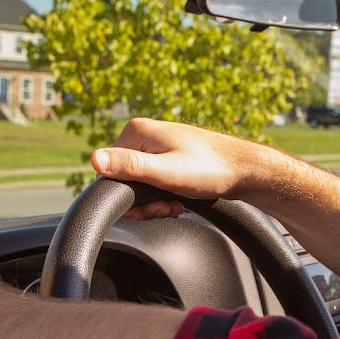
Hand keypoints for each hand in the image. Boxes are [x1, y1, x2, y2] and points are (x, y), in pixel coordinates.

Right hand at [90, 118, 275, 219]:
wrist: (245, 170)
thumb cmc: (211, 170)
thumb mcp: (167, 173)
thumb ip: (130, 167)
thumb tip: (94, 160)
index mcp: (136, 132)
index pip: (108, 173)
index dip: (126, 197)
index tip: (154, 205)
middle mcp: (142, 134)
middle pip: (123, 180)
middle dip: (143, 202)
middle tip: (167, 206)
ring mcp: (154, 145)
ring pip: (138, 185)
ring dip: (154, 202)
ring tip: (176, 203)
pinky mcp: (165, 156)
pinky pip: (151, 182)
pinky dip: (162, 196)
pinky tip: (178, 200)